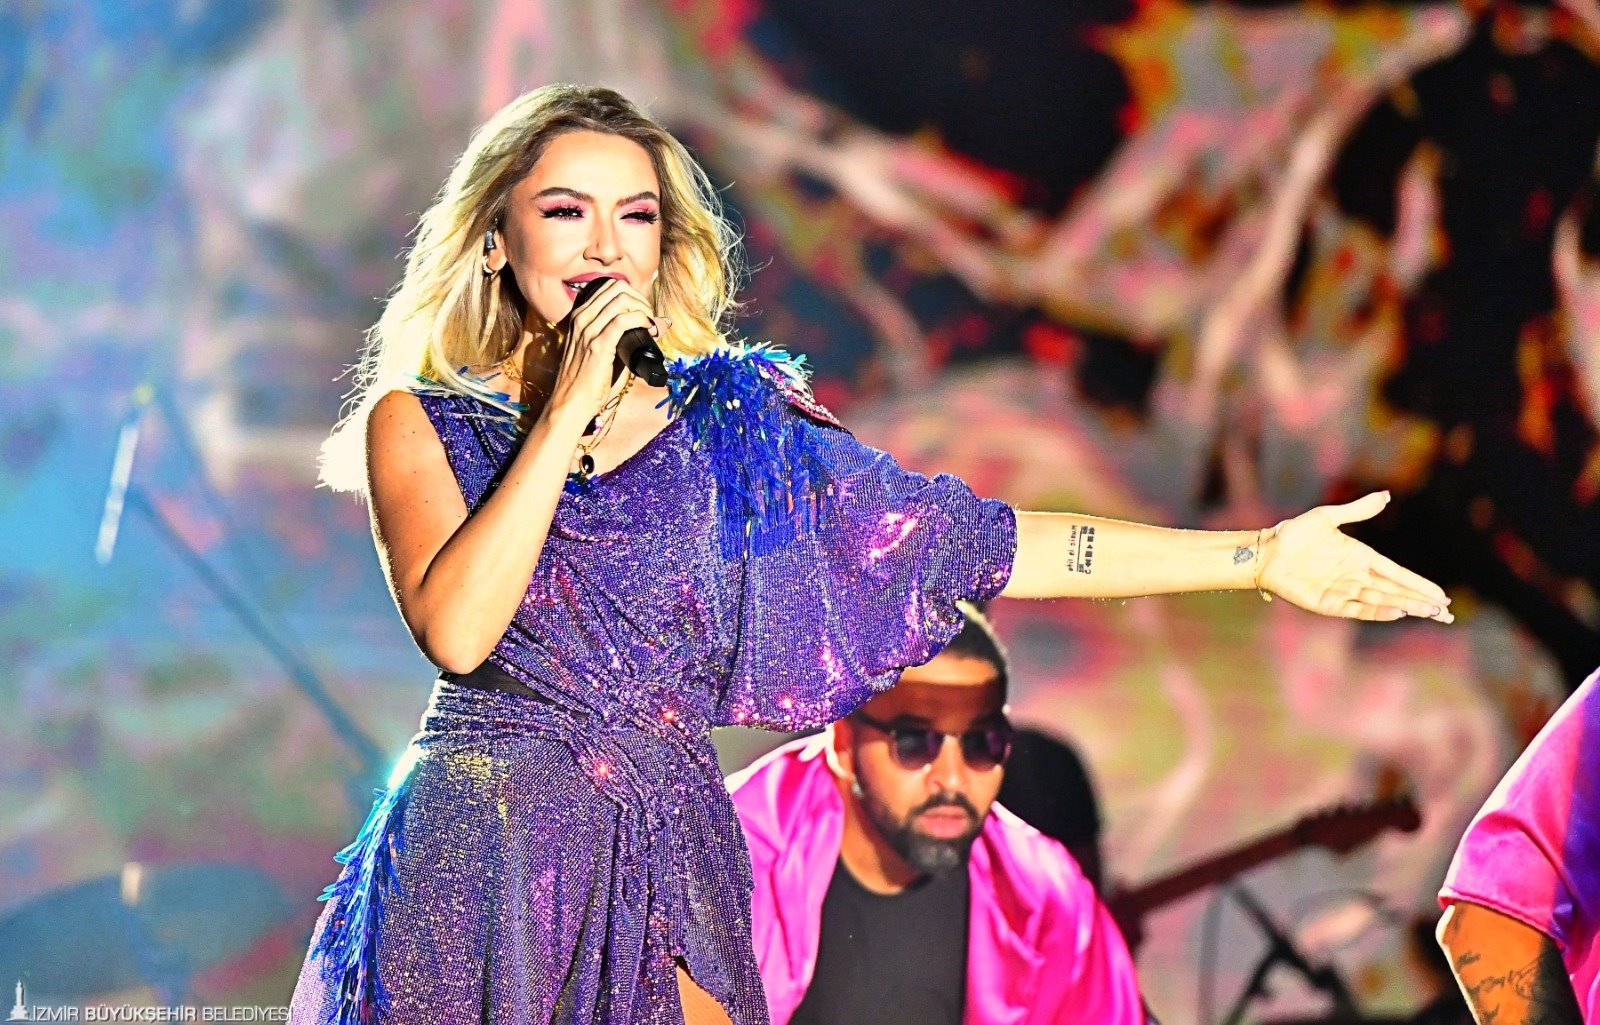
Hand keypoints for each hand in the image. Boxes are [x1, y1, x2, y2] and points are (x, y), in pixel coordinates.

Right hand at [547, 278, 669, 424]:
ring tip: (652, 324)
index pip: (608, 287)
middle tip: (650, 317)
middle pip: (617, 288)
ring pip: (621, 299)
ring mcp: (588, 331)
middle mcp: (581, 319)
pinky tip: (649, 328)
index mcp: (579, 317)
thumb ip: (608, 336)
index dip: (632, 294)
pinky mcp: (598, 345)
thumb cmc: (583, 381)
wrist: (570, 403)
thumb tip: (638, 331)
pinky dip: (641, 320)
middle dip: (640, 298)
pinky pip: (623, 320)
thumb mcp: (590, 350)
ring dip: (644, 308)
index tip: (643, 311)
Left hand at [1260, 492, 1453, 622]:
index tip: (1440, 594)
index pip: (1397, 573)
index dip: (1418, 583)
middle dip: (1420, 601)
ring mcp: (1343, 591)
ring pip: (1382, 601)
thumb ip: (1358, 510)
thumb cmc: (1295, 533)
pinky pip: (1358, 609)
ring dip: (1406, 606)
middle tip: (1446, 612)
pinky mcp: (1328, 604)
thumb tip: (1386, 495)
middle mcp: (1356, 577)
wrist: (1266, 551)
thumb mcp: (1328, 517)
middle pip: (1395, 591)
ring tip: (1430, 613)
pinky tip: (1398, 612)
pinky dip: (1378, 611)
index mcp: (1360, 557)